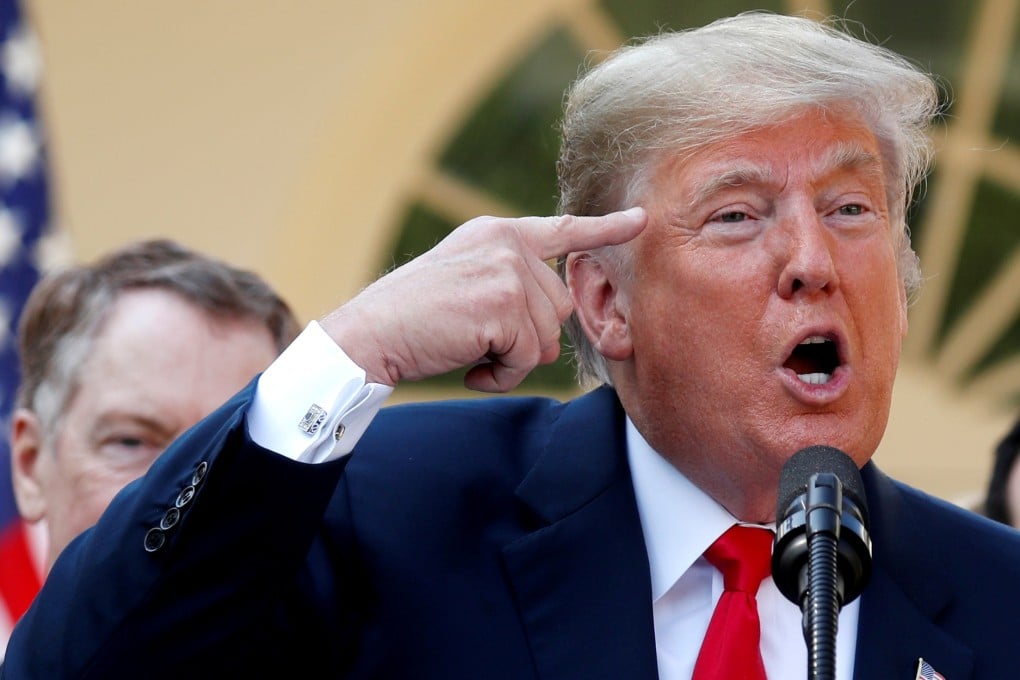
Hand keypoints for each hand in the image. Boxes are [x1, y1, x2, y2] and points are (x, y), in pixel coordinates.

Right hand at [320, 208, 645, 391]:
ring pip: (545, 338)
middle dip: (525, 339)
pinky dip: (501, 375)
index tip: (642, 220)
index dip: (605, 228)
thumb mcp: (464, 278)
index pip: (562, 230)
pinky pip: (527, 359)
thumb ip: (507, 277)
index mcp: (498, 233)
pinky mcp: (503, 304)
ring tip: (469, 351)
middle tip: (479, 342)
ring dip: (511, 360)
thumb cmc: (412, 318)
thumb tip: (552, 308)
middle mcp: (507, 244)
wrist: (369, 335)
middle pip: (558, 308)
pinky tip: (469, 367)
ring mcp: (507, 270)